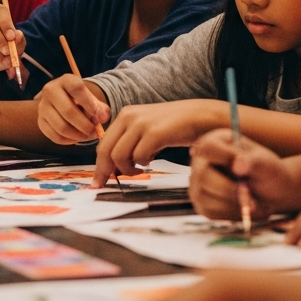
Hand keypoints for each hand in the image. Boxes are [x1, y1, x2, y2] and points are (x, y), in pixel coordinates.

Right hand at [35, 75, 109, 143]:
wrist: (66, 102)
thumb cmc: (82, 101)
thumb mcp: (94, 101)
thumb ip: (101, 110)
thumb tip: (100, 118)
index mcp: (66, 80)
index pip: (77, 88)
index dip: (89, 103)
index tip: (95, 114)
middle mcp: (50, 90)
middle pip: (68, 111)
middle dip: (84, 125)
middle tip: (93, 131)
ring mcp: (43, 106)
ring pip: (61, 127)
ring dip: (78, 135)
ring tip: (87, 136)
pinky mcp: (40, 121)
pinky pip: (55, 136)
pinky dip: (69, 141)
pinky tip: (77, 138)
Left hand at [92, 101, 223, 187]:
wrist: (202, 116)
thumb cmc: (176, 126)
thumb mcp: (147, 128)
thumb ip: (130, 141)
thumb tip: (114, 165)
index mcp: (126, 115)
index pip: (103, 144)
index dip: (99, 166)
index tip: (98, 181)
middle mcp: (129, 116)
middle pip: (105, 151)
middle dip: (104, 172)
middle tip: (106, 185)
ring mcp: (141, 123)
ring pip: (119, 156)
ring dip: (128, 169)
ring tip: (140, 169)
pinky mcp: (154, 132)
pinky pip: (138, 157)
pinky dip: (144, 164)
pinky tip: (153, 159)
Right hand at [189, 129, 293, 220]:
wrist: (271, 193)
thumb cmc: (268, 173)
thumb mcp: (267, 165)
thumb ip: (254, 162)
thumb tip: (238, 163)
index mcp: (218, 141)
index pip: (208, 147)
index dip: (224, 159)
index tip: (243, 170)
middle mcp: (202, 160)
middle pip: (202, 175)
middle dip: (228, 189)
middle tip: (249, 195)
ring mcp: (198, 182)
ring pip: (204, 195)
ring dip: (231, 203)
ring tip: (251, 202)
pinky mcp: (201, 202)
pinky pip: (209, 211)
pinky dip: (230, 213)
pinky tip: (242, 207)